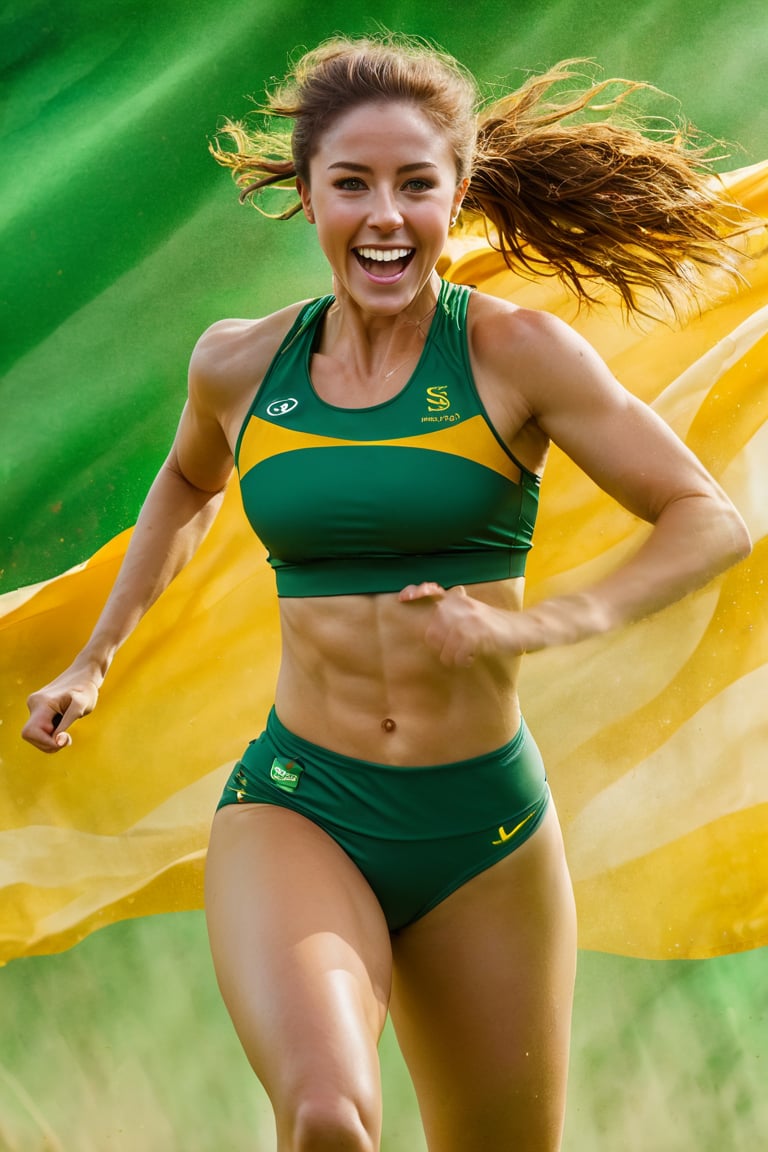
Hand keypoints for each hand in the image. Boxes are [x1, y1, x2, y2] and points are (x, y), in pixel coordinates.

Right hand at [22, 663, 101, 752]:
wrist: (85, 674)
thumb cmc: (86, 689)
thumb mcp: (82, 706)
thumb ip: (68, 723)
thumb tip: (57, 742)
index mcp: (41, 703)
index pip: (30, 733)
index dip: (46, 742)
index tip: (65, 740)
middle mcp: (33, 703)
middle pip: (29, 735)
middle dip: (48, 743)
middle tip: (68, 738)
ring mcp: (33, 705)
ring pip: (34, 734)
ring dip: (50, 738)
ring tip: (66, 729)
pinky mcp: (37, 708)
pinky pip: (39, 728)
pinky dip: (50, 733)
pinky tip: (63, 723)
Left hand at [398, 582, 522, 667]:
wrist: (523, 628)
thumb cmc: (497, 624)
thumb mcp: (474, 610)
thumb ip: (456, 608)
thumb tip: (440, 603)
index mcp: (459, 599)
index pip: (432, 591)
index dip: (416, 592)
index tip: (402, 598)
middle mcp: (461, 606)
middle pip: (431, 632)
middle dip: (441, 647)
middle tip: (456, 651)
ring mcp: (468, 619)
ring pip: (442, 646)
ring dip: (451, 657)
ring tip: (464, 656)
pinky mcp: (476, 634)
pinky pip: (456, 654)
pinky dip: (461, 661)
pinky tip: (470, 659)